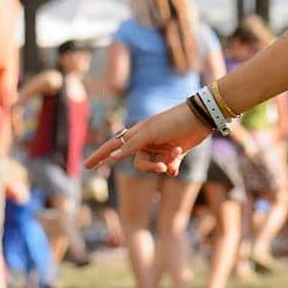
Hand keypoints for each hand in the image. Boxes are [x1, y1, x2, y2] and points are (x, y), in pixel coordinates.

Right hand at [84, 100, 210, 175]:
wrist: (200, 118)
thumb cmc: (172, 121)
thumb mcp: (150, 133)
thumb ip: (131, 146)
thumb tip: (113, 158)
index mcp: (136, 133)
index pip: (113, 146)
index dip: (100, 156)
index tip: (87, 167)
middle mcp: (146, 142)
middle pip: (138, 164)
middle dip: (150, 167)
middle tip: (162, 166)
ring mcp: (159, 149)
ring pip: (153, 167)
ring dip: (165, 165)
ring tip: (176, 154)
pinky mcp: (173, 154)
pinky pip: (167, 169)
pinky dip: (172, 168)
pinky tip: (179, 160)